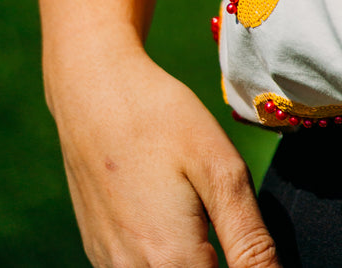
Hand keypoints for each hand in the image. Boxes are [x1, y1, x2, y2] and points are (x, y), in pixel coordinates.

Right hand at [49, 43, 279, 267]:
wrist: (92, 91)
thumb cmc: (161, 119)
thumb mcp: (220, 169)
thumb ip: (249, 239)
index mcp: (172, 260)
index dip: (247, 265)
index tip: (239, 231)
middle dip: (214, 258)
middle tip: (216, 213)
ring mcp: (109, 265)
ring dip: (188, 260)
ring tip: (194, 211)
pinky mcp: (97, 251)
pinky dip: (160, 257)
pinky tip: (169, 215)